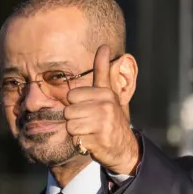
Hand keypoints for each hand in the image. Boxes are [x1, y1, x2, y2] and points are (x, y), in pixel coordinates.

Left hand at [64, 44, 139, 175]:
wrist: (124, 148)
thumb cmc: (110, 118)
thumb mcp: (108, 93)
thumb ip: (103, 71)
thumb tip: (104, 45)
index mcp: (105, 93)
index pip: (72, 95)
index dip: (76, 104)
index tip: (89, 108)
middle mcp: (106, 105)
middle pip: (68, 110)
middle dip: (75, 118)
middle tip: (89, 122)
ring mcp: (103, 121)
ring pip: (70, 124)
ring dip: (77, 131)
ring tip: (91, 131)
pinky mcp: (100, 138)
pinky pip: (76, 138)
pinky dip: (81, 142)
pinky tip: (92, 140)